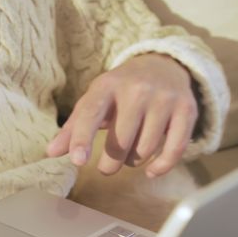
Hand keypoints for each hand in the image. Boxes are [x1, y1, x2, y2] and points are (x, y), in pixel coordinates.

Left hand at [47, 53, 197, 177]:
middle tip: (107, 166)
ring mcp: (164, 99)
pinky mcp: (186, 110)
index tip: (78, 161)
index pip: (91, 113)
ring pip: (144, 150)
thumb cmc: (121, 90)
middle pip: (120, 142)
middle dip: (110, 164)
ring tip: (129, 155)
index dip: (83, 139)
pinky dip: (161, 167)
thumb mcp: (95, 100)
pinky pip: (174, 150)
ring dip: (133, 162)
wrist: (163, 65)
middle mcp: (137, 89)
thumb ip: (74, 127)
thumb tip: (51, 153)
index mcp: (108, 85)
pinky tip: (151, 171)